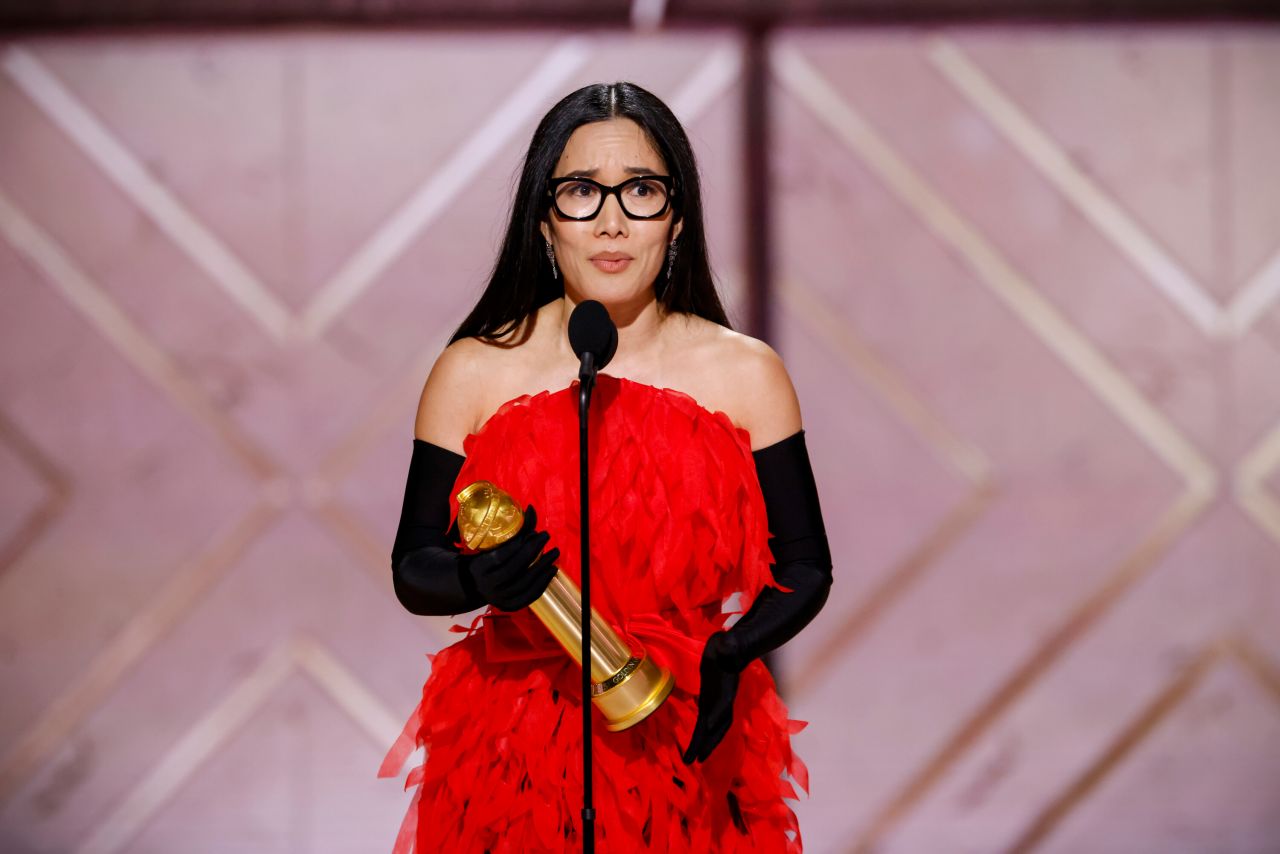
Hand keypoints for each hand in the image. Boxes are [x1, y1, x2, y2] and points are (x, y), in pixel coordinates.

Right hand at [464, 505, 559, 611]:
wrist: (477, 586)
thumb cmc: (488, 558)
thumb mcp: (494, 544)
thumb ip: (514, 529)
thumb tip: (531, 508)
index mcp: (479, 567)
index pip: (501, 555)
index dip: (519, 544)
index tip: (534, 532)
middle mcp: (487, 585)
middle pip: (514, 568)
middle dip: (533, 551)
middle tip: (546, 536)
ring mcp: (499, 598)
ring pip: (524, 583)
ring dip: (542, 567)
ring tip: (554, 553)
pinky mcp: (510, 606)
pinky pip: (530, 596)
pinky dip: (543, 583)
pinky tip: (552, 569)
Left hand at [682, 631, 743, 763]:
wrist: (730, 649)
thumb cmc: (729, 646)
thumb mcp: (728, 644)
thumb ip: (729, 645)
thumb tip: (729, 643)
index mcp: (727, 689)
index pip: (721, 706)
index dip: (715, 719)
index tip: (707, 729)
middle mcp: (723, 701)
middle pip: (716, 726)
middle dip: (706, 743)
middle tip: (694, 761)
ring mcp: (717, 703)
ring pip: (712, 728)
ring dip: (704, 744)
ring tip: (694, 759)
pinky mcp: (710, 701)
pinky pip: (706, 721)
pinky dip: (702, 733)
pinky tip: (697, 742)